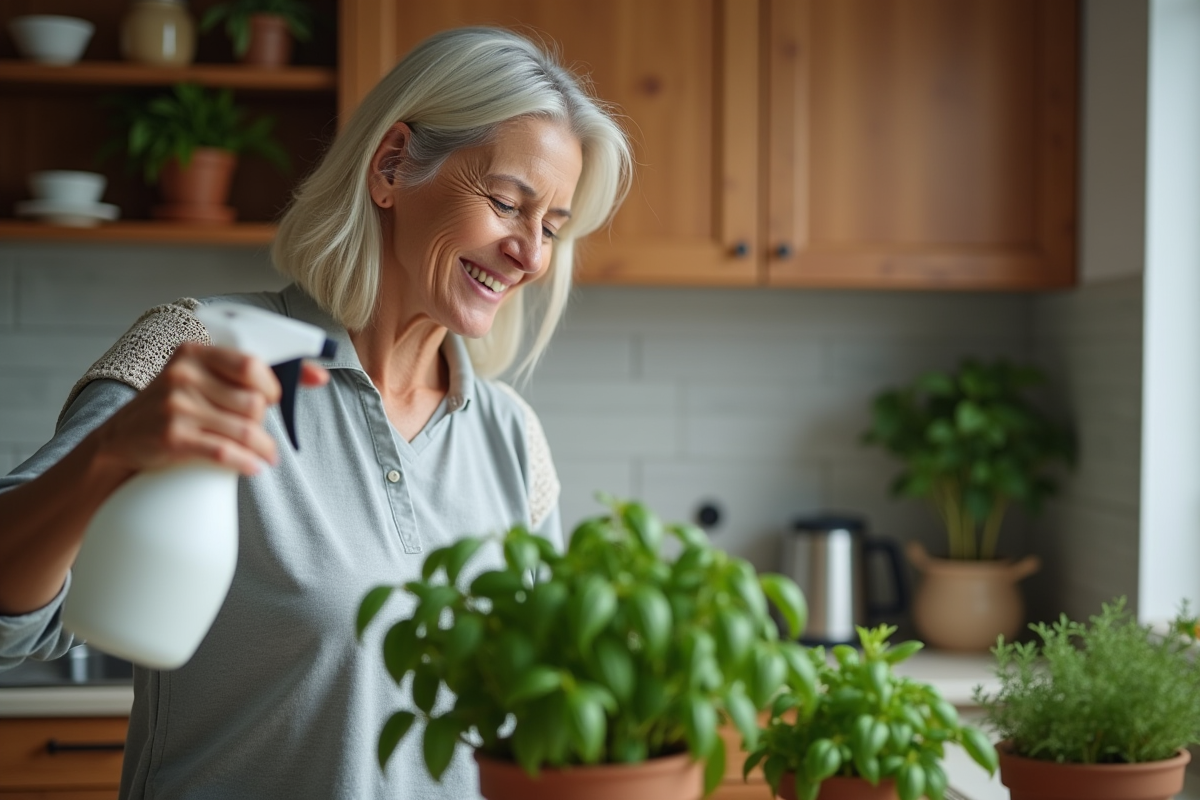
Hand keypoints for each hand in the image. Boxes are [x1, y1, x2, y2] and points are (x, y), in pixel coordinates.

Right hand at [93, 343, 330, 477]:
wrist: (116, 442)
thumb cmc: (172, 409)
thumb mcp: (199, 379)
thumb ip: (247, 374)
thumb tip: (318, 375)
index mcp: (194, 353)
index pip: (252, 364)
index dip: (274, 385)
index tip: (280, 399)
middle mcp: (183, 375)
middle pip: (252, 402)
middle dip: (263, 421)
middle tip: (259, 432)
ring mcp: (176, 406)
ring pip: (244, 429)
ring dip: (263, 448)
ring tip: (265, 455)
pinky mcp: (172, 437)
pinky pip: (224, 452)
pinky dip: (245, 462)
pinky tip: (252, 467)